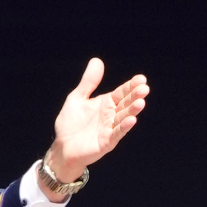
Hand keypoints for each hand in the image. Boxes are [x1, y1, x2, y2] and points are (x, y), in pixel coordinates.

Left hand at [43, 58, 148, 198]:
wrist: (62, 146)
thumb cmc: (70, 123)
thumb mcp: (77, 98)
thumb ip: (88, 82)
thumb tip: (97, 61)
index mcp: (106, 103)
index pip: (122, 92)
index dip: (131, 86)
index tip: (141, 79)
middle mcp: (111, 115)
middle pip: (126, 104)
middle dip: (135, 96)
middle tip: (144, 89)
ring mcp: (110, 128)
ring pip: (124, 118)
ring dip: (132, 111)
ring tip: (141, 102)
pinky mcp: (106, 142)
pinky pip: (116, 134)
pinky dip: (123, 127)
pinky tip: (131, 120)